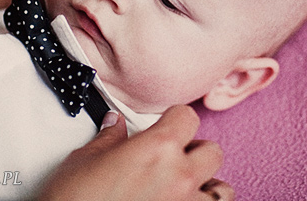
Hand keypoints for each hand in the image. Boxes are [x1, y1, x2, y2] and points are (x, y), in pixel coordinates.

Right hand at [38, 105, 234, 200]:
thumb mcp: (84, 161)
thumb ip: (108, 140)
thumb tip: (114, 126)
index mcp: (156, 149)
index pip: (187, 117)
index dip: (175, 119)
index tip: (166, 125)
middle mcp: (179, 177)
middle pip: (212, 151)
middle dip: (195, 150)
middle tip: (173, 156)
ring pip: (222, 189)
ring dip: (206, 184)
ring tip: (182, 187)